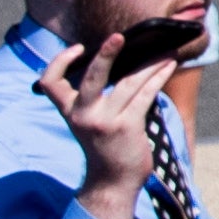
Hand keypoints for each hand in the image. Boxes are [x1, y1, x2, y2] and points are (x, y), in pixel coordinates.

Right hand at [37, 39, 171, 218]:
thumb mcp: (92, 121)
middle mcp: (82, 115)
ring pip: (129, 82)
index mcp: (70, 112)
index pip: (50, 83)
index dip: (58, 62)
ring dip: (150, 64)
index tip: (77, 48)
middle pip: (91, 77)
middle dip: (105, 55)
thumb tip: (127, 60)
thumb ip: (99, 97)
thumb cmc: (107, 146)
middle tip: (119, 36)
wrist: (113, 181)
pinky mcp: (126, 127)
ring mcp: (104, 121)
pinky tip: (169, 65)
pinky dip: (159, 76)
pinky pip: (146, 94)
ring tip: (166, 51)